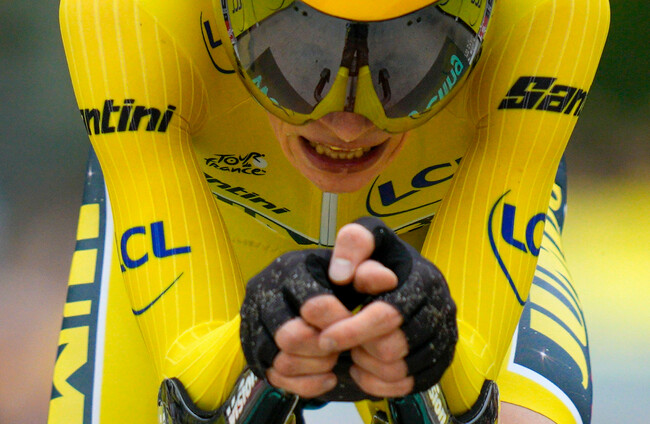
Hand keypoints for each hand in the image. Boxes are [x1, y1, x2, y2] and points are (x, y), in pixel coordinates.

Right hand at [239, 249, 365, 398]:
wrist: (304, 295)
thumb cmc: (335, 282)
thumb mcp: (354, 269)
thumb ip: (371, 271)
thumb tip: (387, 280)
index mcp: (292, 268)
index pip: (313, 304)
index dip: (340, 322)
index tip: (355, 326)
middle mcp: (265, 292)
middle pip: (290, 337)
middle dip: (323, 347)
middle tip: (340, 346)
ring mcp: (254, 321)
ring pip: (281, 360)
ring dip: (315, 366)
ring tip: (333, 359)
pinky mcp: (253, 348)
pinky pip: (276, 377)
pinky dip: (306, 383)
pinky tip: (327, 376)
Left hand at [322, 217, 457, 395]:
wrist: (412, 278)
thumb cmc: (383, 258)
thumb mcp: (370, 238)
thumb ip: (353, 245)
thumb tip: (341, 273)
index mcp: (423, 279)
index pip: (387, 315)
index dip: (352, 329)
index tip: (325, 338)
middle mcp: (441, 309)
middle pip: (394, 349)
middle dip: (360, 348)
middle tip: (341, 339)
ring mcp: (445, 337)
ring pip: (400, 371)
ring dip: (368, 366)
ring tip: (354, 349)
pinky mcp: (442, 360)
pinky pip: (409, 385)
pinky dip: (379, 382)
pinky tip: (363, 366)